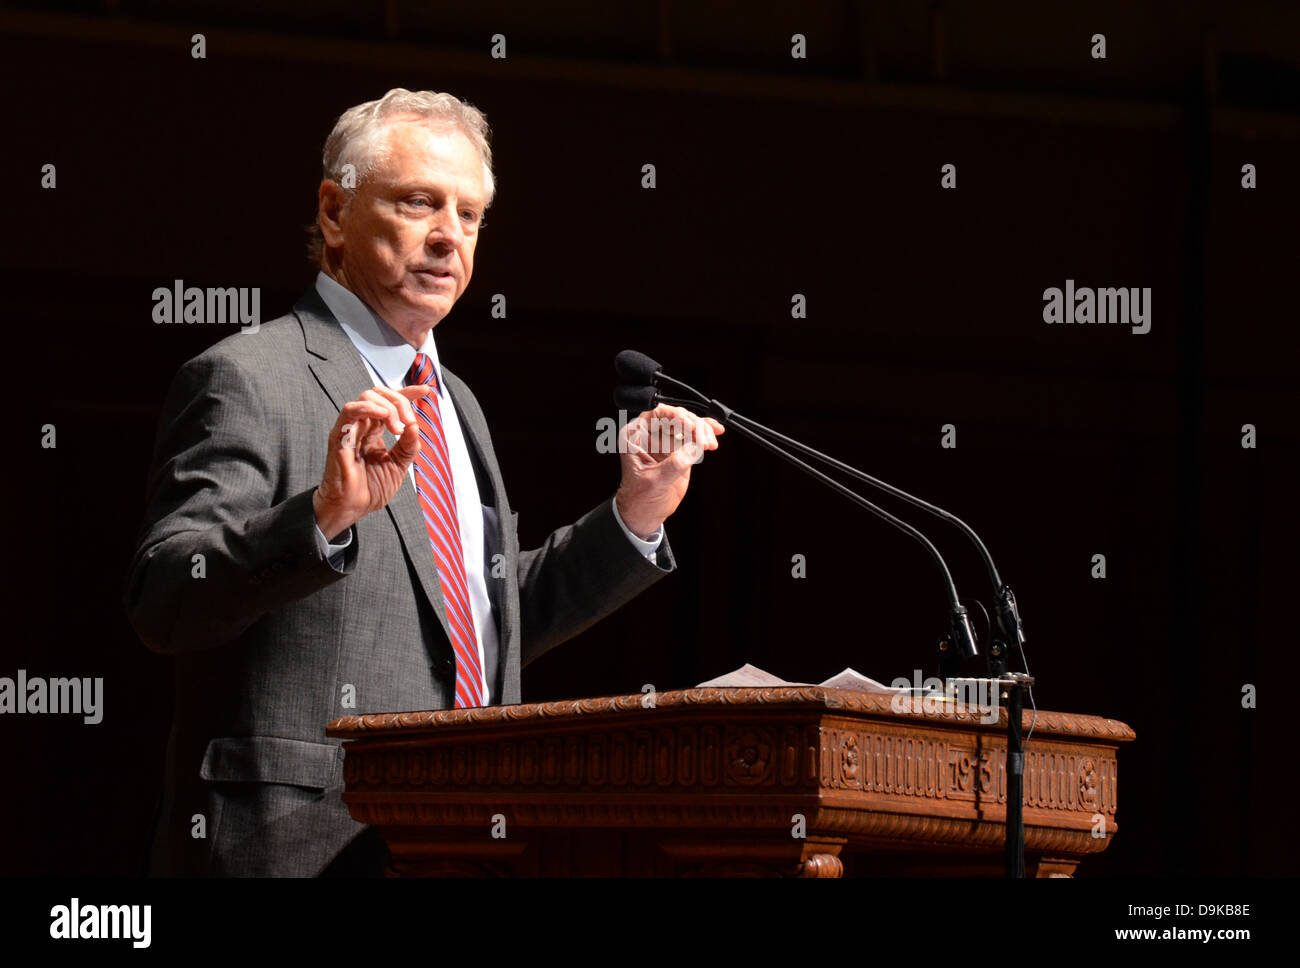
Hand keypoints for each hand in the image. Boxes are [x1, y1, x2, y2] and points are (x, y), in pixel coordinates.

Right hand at [313, 385, 431, 539]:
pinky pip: (350, 411)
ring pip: (366, 397)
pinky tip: (382, 415)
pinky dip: (368, 407)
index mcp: (376, 431)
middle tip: (410, 423)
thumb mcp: (399, 465)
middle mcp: (363, 426)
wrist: (353, 508)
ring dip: (388, 407)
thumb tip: (415, 426)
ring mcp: (351, 429)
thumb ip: (408, 446)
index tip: (426, 391)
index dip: (408, 393)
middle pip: (380, 394)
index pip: (391, 402)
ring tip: (397, 427)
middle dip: (400, 402)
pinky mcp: (340, 436)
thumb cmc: (370, 489)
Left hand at [616, 404, 723, 538]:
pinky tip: (717, 432)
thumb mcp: (655, 481)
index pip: (656, 414)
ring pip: (688, 424)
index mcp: (636, 436)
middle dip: (694, 425)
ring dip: (703, 430)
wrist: (645, 513)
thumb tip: (695, 447)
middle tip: (705, 441)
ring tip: (710, 444)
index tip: (690, 425)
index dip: (675, 415)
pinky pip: (695, 436)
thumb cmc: (640, 498)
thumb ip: (674, 464)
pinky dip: (706, 434)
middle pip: (676, 417)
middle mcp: (651, 434)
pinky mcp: (680, 449)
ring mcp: (666, 440)